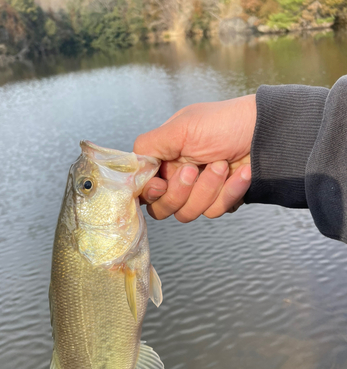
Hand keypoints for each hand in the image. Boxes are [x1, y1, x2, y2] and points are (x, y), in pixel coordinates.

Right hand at [134, 95, 255, 221]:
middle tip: (195, 169)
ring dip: (207, 189)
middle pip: (162, 208)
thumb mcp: (180, 128)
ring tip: (222, 165)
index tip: (160, 183)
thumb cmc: (224, 124)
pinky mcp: (221, 200)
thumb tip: (130, 166)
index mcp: (165, 159)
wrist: (268, 133)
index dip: (150, 192)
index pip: (144, 189)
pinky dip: (229, 192)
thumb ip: (148, 146)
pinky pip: (214, 211)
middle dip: (180, 191)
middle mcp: (178, 178)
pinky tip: (241, 173)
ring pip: (188, 213)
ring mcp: (200, 191)